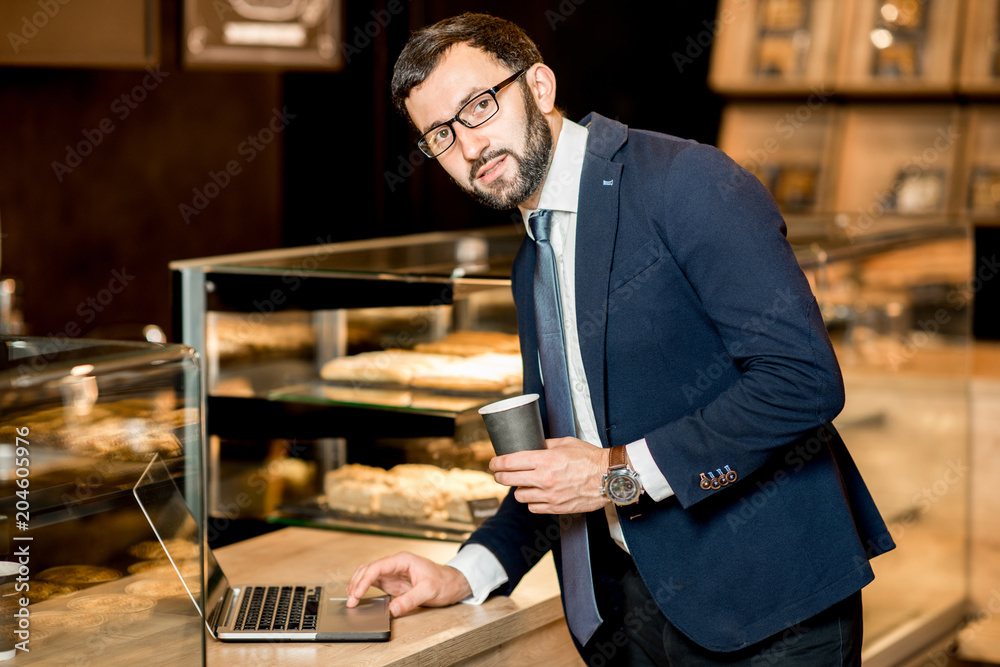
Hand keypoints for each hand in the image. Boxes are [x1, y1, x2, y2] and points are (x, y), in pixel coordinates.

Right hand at [345, 551, 471, 616]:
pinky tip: (359, 597)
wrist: (452, 583)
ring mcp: (393, 573)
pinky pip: (374, 582)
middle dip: (357, 583)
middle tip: (351, 601)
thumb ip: (410, 600)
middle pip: (369, 569)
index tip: (357, 593)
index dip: (364, 580)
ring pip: (369, 574)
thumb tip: (392, 609)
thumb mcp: (429, 591)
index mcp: (403, 560)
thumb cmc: (443, 582)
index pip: (377, 567)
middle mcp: (395, 564)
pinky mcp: (393, 582)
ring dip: (358, 585)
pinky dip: (364, 588)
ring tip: (351, 599)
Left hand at [490, 437, 609, 513]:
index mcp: (545, 460)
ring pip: (519, 496)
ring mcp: (550, 495)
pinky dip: (532, 502)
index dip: (497, 463)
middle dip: (500, 476)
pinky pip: (533, 507)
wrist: (608, 477)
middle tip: (500, 474)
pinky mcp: (557, 507)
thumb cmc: (590, 458)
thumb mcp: (565, 443)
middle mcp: (544, 478)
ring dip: (519, 489)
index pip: (510, 462)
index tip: (493, 463)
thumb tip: (530, 446)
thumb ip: (544, 445)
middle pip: (508, 480)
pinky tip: (538, 494)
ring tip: (525, 484)